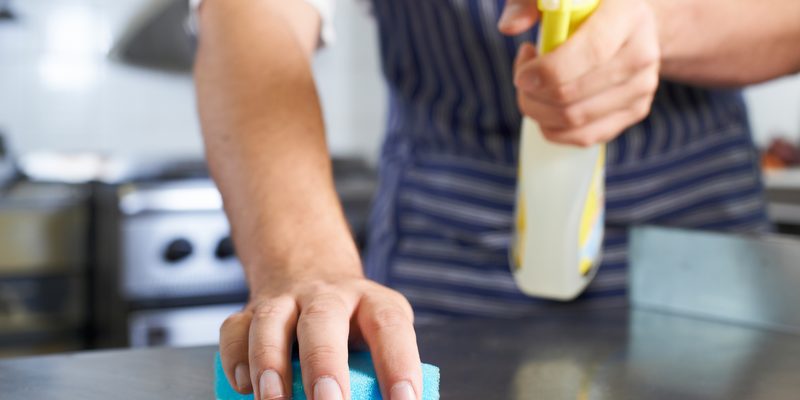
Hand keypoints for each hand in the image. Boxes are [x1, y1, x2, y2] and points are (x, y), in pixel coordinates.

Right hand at [218, 274, 420, 399]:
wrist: (310, 268)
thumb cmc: (352, 320)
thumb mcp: (377, 334)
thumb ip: (374, 368)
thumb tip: (379, 399)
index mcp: (371, 302)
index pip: (390, 326)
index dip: (398, 363)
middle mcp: (328, 296)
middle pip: (323, 319)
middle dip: (323, 364)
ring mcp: (286, 300)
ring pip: (271, 322)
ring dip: (269, 363)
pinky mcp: (251, 312)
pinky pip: (235, 330)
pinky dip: (235, 359)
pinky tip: (244, 386)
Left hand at [498, 0, 660, 146]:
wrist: (630, 24)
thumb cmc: (584, 7)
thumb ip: (527, 3)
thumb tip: (508, 27)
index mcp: (628, 14)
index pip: (589, 52)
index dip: (548, 71)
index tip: (522, 75)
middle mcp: (642, 53)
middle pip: (573, 95)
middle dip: (532, 94)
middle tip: (522, 76)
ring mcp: (643, 87)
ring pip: (574, 120)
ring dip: (538, 111)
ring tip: (534, 86)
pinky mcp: (636, 111)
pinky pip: (583, 137)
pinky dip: (552, 127)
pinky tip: (547, 104)